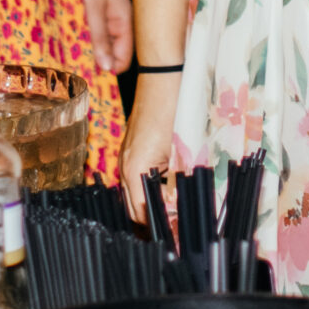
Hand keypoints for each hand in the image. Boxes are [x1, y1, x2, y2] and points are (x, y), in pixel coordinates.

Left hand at [69, 0, 134, 72]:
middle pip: (112, 49)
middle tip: (76, 71)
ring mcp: (105, 9)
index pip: (124, 56)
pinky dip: (82, 33)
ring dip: (88, 47)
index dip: (110, 69)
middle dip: (98, 60)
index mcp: (124, 18)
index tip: (91, 82)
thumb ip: (100, 37)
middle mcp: (117, 16)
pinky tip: (66, 37)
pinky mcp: (92, 3)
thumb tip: (107, 67)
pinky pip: (90, 26)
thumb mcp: (93, 7)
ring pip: (100, 38)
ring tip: (69, 57)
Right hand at [120, 71, 180, 221]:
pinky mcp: (134, 147)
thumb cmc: (174, 106)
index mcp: (135, 169)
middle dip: (155, 219)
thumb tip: (181, 210)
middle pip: (135, 207)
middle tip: (177, 227)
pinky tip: (171, 185)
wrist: (165, 74)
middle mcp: (125, 164)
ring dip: (154, 202)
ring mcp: (128, 155)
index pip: (141, 214)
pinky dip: (153, 186)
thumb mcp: (182, 150)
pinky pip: (140, 176)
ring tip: (176, 209)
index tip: (177, 234)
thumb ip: (179, 183)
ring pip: (137, 192)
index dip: (160, 227)